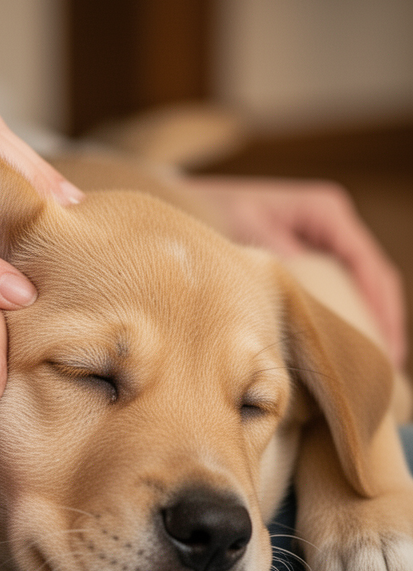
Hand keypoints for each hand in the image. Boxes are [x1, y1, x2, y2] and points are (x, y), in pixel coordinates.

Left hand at [184, 175, 405, 365]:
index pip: (368, 266)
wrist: (182, 202)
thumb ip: (279, 257)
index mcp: (325, 211)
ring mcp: (321, 238)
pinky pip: (338, 287)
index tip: (384, 348)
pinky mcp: (307, 254)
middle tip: (386, 368)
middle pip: (373, 279)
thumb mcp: (246, 232)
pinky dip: (346, 314)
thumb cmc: (213, 211)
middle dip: (382, 322)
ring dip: (369, 321)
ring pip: (361, 285)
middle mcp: (330, 223)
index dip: (382, 310)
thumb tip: (305, 295)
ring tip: (374, 365)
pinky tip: (343, 346)